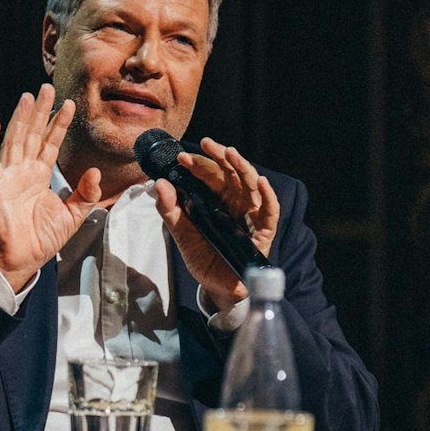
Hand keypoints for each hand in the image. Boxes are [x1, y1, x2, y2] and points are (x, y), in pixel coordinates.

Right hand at [0, 84, 103, 290]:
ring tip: (28, 97)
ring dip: (20, 118)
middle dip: (40, 111)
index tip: (70, 104)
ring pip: (15, 140)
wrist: (24, 259)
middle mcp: (23, 171)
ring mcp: (8, 177)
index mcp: (40, 176)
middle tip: (47, 88)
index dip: (59, 124)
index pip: (50, 143)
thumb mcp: (74, 215)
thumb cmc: (43, 239)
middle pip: (32, 134)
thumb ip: (85, 193)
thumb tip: (96, 172)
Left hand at [154, 136, 279, 310]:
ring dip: (243, 169)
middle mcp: (236, 204)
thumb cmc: (203, 258)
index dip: (200, 164)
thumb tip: (159, 183)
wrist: (217, 287)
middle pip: (233, 175)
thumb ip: (170, 210)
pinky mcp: (264, 233)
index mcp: (218, 201)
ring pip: (252, 187)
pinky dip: (268, 197)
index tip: (181, 158)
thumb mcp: (182, 234)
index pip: (211, 176)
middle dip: (221, 158)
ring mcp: (252, 217)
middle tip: (207, 143)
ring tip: (231, 153)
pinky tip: (261, 182)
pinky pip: (270, 212)